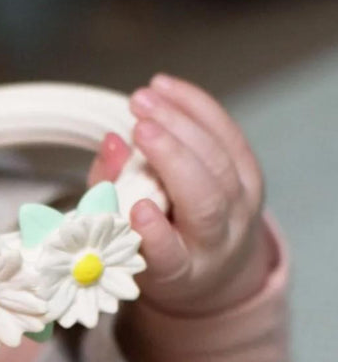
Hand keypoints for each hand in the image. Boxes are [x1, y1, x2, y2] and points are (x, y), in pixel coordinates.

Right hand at [90, 74, 272, 315]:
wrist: (212, 267)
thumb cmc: (155, 255)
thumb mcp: (123, 243)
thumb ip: (109, 199)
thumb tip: (112, 145)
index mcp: (180, 272)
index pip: (171, 258)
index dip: (156, 235)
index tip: (139, 209)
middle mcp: (217, 244)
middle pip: (205, 200)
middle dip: (173, 159)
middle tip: (138, 127)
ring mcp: (241, 208)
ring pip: (220, 161)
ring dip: (181, 123)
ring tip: (142, 99)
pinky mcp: (252, 177)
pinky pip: (229, 134)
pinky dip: (197, 107)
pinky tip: (165, 88)